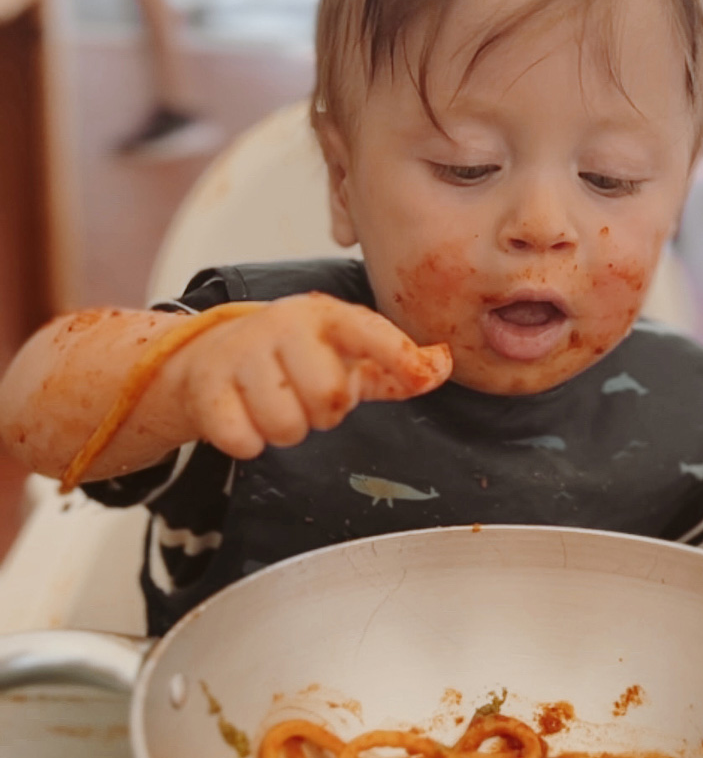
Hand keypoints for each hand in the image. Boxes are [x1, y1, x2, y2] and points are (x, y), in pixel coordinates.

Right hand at [165, 294, 451, 458]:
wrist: (208, 356)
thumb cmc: (291, 359)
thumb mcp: (343, 354)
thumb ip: (396, 366)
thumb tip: (442, 366)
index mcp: (323, 316)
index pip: (368, 331)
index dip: (398, 356)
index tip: (420, 374)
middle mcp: (282, 326)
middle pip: (329, 397)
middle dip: (324, 412)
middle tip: (306, 398)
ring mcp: (240, 353)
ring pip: (287, 425)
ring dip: (286, 429)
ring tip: (275, 406)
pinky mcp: (206, 387)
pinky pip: (245, 440)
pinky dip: (248, 440)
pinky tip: (243, 416)